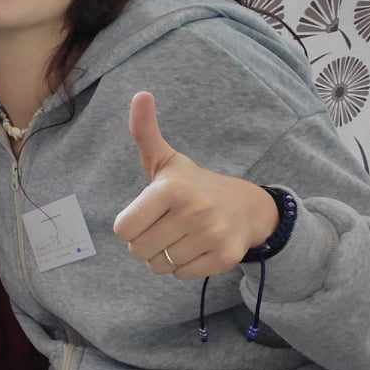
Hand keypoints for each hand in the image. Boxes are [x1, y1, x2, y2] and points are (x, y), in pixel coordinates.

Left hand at [112, 92, 278, 279]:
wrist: (246, 206)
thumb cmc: (193, 185)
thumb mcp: (166, 159)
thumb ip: (144, 132)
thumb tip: (140, 94)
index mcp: (171, 189)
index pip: (123, 229)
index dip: (130, 225)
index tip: (146, 213)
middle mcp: (193, 211)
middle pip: (139, 250)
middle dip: (145, 243)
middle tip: (164, 226)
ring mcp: (211, 235)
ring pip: (159, 266)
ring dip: (163, 256)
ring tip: (180, 236)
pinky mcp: (225, 257)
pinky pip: (181, 275)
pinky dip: (183, 267)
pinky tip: (196, 247)